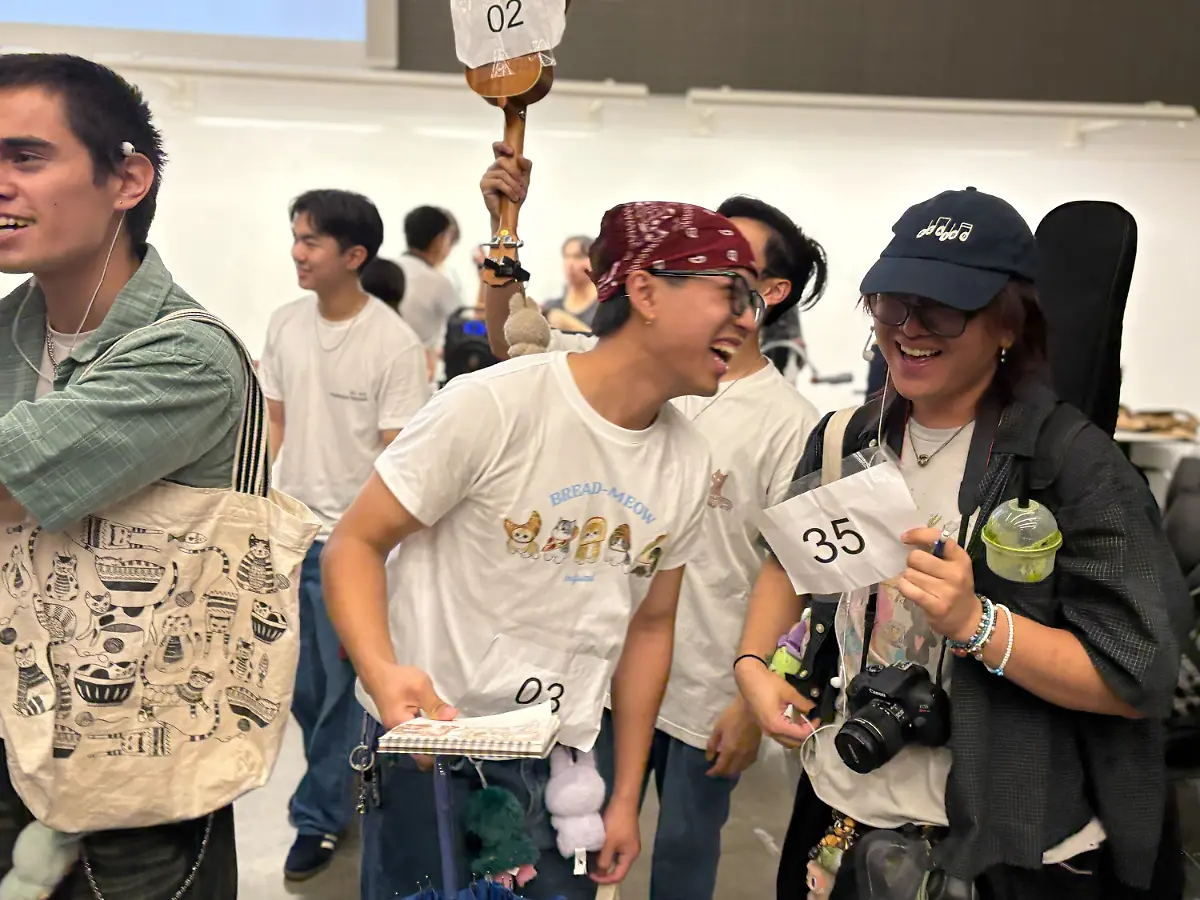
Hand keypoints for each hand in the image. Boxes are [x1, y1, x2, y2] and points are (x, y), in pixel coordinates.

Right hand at [364, 663, 457, 770]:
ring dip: (436, 741)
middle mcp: (398, 736)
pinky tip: (443, 730)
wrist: (379, 674)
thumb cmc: (398, 679)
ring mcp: (400, 733)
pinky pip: (418, 736)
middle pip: (421, 751)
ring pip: (420, 744)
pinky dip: (430, 734)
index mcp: (401, 728)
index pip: (422, 750)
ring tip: (455, 738)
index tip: (457, 746)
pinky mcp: (403, 728)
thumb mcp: (420, 687)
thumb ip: (435, 704)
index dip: (439, 751)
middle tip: (458, 742)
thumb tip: (452, 716)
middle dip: (440, 749)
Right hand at [480, 142, 531, 229]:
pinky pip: (499, 183)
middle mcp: (492, 169)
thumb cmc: (515, 196)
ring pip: (502, 174)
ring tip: (519, 194)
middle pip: (502, 160)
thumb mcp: (524, 180)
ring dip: (514, 185)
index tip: (512, 152)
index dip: (502, 146)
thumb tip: (520, 157)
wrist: (509, 214)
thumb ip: (525, 167)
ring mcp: (486, 177)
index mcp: (500, 165)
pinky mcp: (484, 185)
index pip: (496, 148)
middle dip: (515, 172)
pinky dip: (509, 190)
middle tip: (522, 183)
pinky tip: (514, 197)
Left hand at [590, 797, 639, 884]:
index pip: (618, 876)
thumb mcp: (609, 842)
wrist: (623, 800)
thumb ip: (604, 860)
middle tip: (588, 867)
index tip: (590, 875)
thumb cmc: (617, 822)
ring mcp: (627, 842)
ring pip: (614, 857)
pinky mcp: (623, 835)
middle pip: (617, 867)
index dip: (604, 879)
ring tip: (590, 857)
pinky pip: (613, 848)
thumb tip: (600, 872)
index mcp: (630, 855)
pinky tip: (595, 846)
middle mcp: (631, 851)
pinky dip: (604, 850)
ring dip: (602, 859)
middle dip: (602, 869)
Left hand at [705, 695, 762, 777]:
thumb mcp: (718, 728)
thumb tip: (709, 758)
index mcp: (730, 750)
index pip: (721, 768)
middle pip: (731, 772)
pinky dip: (741, 766)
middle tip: (716, 770)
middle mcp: (740, 756)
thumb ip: (712, 744)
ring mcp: (749, 754)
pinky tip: (738, 763)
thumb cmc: (732, 716)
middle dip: (722, 773)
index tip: (708, 773)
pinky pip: (748, 764)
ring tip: (726, 767)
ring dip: (732, 771)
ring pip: (740, 769)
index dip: (714, 772)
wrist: (751, 709)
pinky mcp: (756, 750)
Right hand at [734, 656, 817, 748]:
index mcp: (777, 725)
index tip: (817, 716)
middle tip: (811, 719)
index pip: (801, 734)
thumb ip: (803, 703)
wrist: (748, 677)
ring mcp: (765, 730)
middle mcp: (770, 732)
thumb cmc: (767, 683)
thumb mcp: (789, 692)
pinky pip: (779, 734)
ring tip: (802, 719)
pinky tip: (792, 717)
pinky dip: (788, 730)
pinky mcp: (763, 725)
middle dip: (805, 732)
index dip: (812, 726)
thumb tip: (812, 708)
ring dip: (796, 733)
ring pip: (786, 740)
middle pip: (794, 742)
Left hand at [898, 527, 981, 643]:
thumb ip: (937, 552)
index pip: (937, 538)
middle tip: (919, 571)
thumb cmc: (956, 588)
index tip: (905, 538)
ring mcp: (946, 591)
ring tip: (920, 585)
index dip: (917, 535)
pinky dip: (905, 588)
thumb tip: (908, 538)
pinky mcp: (936, 606)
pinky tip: (912, 591)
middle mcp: (956, 573)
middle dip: (912, 563)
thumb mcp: (955, 566)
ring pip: (909, 574)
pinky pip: (907, 589)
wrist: (968, 620)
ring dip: (909, 578)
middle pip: (916, 557)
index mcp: (961, 559)